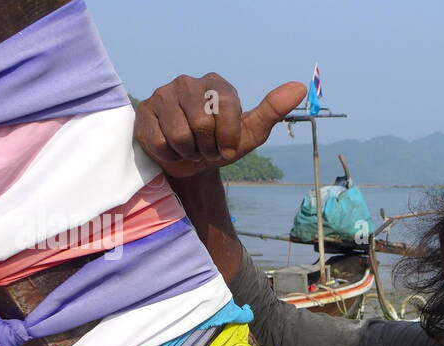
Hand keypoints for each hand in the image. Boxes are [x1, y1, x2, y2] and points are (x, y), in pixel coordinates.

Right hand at [134, 73, 306, 177]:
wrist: (192, 164)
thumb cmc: (222, 145)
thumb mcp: (251, 133)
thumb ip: (273, 110)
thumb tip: (300, 87)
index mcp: (217, 83)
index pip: (226, 111)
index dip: (227, 138)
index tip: (227, 146)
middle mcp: (188, 82)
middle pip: (201, 124)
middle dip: (207, 147)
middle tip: (206, 148)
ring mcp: (162, 94)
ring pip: (179, 134)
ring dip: (189, 152)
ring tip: (190, 148)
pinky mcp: (143, 111)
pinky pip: (159, 142)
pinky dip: (169, 155)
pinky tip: (171, 149)